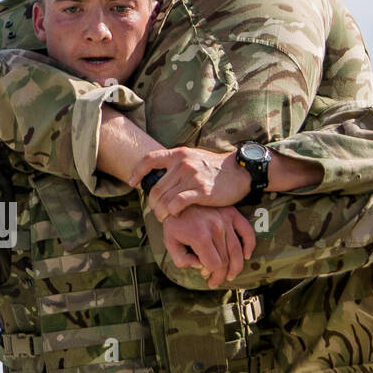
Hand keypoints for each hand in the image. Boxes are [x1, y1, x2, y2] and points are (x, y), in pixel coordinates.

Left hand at [129, 146, 250, 218]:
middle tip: (155, 211)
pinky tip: (174, 216)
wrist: (240, 171)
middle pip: (155, 188)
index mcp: (178, 154)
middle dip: (151, 203)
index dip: (137, 172)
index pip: (149, 159)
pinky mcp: (201, 191)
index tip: (132, 183)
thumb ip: (176, 164)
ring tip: (163, 218)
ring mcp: (191, 177)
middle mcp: (182, 164)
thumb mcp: (193, 158)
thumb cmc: (214, 168)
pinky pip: (177, 204)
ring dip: (160, 212)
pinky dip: (171, 212)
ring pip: (163, 199)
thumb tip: (158, 174)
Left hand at [161, 205, 255, 286]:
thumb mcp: (169, 241)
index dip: (211, 274)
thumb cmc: (174, 221)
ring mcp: (226, 220)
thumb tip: (199, 266)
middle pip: (226, 260)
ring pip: (237, 251)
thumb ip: (181, 259)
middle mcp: (216, 229)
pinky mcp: (232, 213)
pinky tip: (246, 256)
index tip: (206, 277)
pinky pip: (247, 232)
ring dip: (236, 267)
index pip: (214, 265)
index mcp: (200, 236)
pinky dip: (249, 245)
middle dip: (222, 275)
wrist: (179, 197)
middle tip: (216, 281)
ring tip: (231, 275)